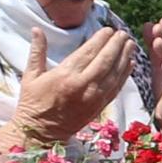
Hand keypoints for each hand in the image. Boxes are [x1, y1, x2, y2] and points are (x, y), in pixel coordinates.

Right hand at [11, 24, 137, 142]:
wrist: (41, 132)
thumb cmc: (33, 102)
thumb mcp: (30, 75)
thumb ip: (37, 51)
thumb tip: (36, 29)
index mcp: (65, 75)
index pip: (88, 52)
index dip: (101, 39)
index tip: (108, 29)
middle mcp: (83, 85)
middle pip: (105, 60)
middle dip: (116, 45)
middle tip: (123, 33)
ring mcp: (94, 97)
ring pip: (114, 73)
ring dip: (125, 57)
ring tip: (131, 44)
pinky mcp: (99, 106)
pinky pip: (116, 87)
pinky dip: (124, 75)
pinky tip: (130, 64)